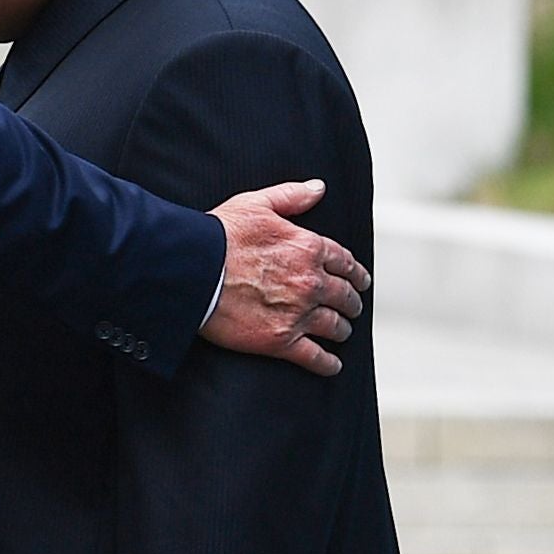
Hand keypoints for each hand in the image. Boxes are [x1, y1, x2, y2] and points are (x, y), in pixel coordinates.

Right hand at [199, 181, 364, 376]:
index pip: (346, 264)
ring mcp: (298, 314)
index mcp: (310, 248)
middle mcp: (311, 283)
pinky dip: (327, 363)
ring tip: (341, 332)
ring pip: (335, 327)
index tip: (360, 280)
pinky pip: (314, 357)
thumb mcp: (258, 204)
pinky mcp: (280, 341)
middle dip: (351, 302)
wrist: (193, 270)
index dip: (357, 274)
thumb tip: (318, 189)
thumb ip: (292, 196)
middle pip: (345, 296)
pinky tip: (332, 365)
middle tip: (352, 307)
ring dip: (342, 330)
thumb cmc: (220, 236)